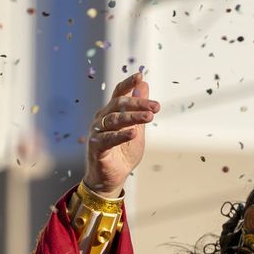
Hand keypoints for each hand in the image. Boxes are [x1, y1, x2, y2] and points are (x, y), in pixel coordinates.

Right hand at [84, 70, 160, 196]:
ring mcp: (98, 132)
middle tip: (156, 107)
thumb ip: (140, 109)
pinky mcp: (96, 147)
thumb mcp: (137, 128)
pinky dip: (121, 135)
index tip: (140, 76)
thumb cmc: (123, 153)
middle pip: (119, 104)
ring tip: (149, 117)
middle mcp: (102, 118)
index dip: (128, 84)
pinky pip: (108, 138)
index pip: (119, 93)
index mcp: (111, 112)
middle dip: (139, 103)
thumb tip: (143, 85)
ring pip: (115, 119)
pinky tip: (133, 133)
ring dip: (133, 117)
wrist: (112, 178)